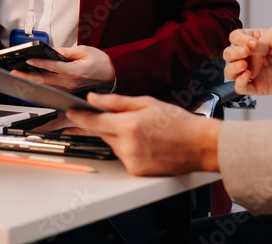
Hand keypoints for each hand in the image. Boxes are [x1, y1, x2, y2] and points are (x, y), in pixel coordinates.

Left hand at [15, 45, 115, 92]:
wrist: (112, 77)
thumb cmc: (101, 64)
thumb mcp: (84, 51)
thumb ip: (66, 52)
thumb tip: (51, 50)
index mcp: (75, 71)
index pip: (52, 67)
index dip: (39, 63)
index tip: (28, 59)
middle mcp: (70, 84)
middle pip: (44, 81)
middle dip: (27, 76)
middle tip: (15, 72)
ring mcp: (69, 91)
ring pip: (45, 89)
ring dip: (31, 84)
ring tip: (19, 78)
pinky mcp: (68, 95)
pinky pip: (51, 93)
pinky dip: (40, 89)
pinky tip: (31, 86)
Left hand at [68, 93, 220, 175]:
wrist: (201, 146)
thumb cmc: (179, 122)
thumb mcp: (148, 103)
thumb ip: (117, 102)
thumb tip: (94, 99)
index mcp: (129, 126)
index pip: (93, 122)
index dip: (79, 117)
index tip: (70, 112)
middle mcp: (128, 146)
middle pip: (102, 133)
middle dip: (105, 124)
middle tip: (121, 117)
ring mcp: (132, 161)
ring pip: (112, 145)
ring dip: (118, 136)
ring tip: (141, 129)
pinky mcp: (137, 171)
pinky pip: (123, 156)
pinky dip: (127, 148)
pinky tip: (145, 142)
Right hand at [223, 28, 271, 96]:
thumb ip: (255, 42)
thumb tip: (245, 52)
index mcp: (254, 41)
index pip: (234, 38)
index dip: (238, 40)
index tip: (252, 43)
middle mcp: (252, 56)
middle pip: (228, 55)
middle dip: (233, 54)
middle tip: (246, 53)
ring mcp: (254, 72)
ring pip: (230, 72)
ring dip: (233, 68)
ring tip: (245, 65)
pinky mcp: (259, 87)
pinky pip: (240, 88)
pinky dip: (239, 82)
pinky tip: (248, 75)